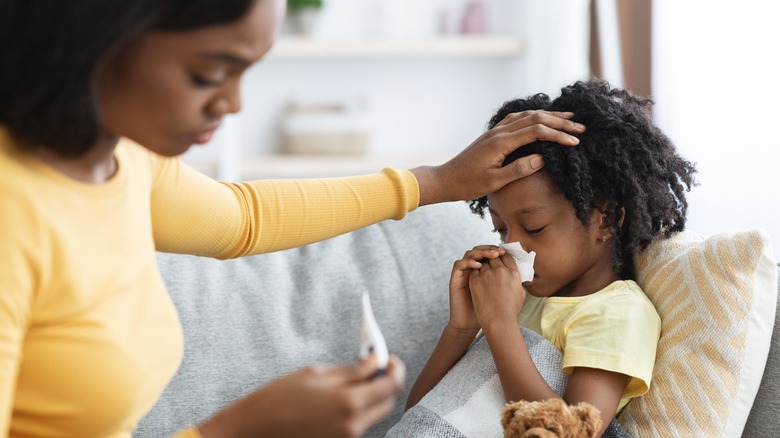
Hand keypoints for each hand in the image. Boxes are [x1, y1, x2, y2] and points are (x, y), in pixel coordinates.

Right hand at [198, 355, 405, 437]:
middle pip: (387, 402)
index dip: (395, 369)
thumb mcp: (316, 374)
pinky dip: (356, 409)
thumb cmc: (279, 397)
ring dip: (370, 396)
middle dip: (385, 383)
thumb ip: (352, 369)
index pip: (392, 386)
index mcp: (349, 403)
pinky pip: (357, 424)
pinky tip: (336, 398)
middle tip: (373, 367)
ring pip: (373, 414)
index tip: (390, 359)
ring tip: (349, 380)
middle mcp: (353, 426)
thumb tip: (376, 360)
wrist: (254, 430)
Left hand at [410, 110, 584, 205]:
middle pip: (535, 118)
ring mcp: (495, 131)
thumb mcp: (494, 182)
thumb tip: (542, 158)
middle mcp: (499, 132)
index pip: (536, 131)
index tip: (576, 142)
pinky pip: (517, 119)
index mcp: (501, 142)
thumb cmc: (468, 184)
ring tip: (569, 119)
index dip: (558, 135)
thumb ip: (518, 170)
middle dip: (560, 122)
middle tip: (581, 127)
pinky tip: (542, 119)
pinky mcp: (493, 134)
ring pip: (527, 116)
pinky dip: (534, 117)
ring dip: (549, 116)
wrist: (445, 179)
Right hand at [448, 245, 505, 332]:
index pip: (490, 254)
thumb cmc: (487, 311)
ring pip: (470, 253)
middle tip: (499, 251)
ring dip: (481, 252)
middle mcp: (473, 269)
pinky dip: (468, 262)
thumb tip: (521, 273)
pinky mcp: (455, 278)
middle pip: (480, 250)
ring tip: (492, 256)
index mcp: (484, 271)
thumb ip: (508, 283)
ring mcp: (464, 273)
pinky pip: (459, 264)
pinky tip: (478, 266)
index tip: (507, 252)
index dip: (498, 251)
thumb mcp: (501, 294)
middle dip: (490, 249)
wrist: (471, 323)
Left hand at [468, 253, 525, 329]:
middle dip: (491, 259)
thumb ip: (517, 281)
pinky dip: (475, 274)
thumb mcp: (520, 293)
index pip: (507, 256)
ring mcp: (487, 274)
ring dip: (482, 267)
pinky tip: (477, 281)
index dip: (502, 256)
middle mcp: (501, 270)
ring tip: (483, 276)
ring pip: (483, 263)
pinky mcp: (475, 279)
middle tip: (489, 265)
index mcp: (514, 273)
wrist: (498, 321)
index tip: (499, 258)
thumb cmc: (510, 311)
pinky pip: (474, 271)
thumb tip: (514, 275)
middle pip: (494, 257)